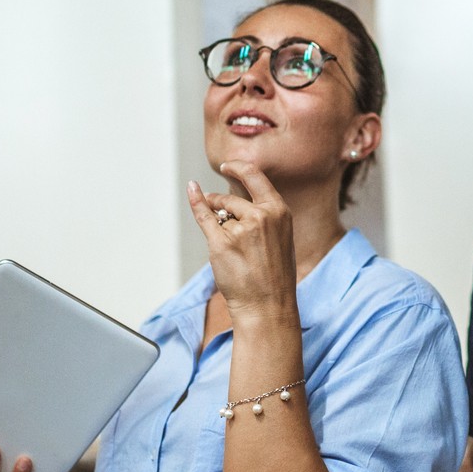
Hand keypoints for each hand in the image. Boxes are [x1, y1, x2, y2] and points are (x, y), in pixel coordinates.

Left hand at [186, 161, 297, 322]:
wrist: (268, 305)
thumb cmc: (274, 275)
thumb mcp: (280, 237)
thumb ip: (264, 215)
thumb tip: (235, 199)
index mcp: (279, 211)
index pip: (255, 176)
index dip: (238, 168)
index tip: (228, 166)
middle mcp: (261, 216)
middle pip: (231, 199)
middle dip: (220, 203)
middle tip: (218, 213)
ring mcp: (240, 229)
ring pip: (221, 216)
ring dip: (219, 224)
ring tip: (231, 248)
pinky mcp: (221, 243)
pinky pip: (204, 217)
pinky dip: (196, 203)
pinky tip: (192, 190)